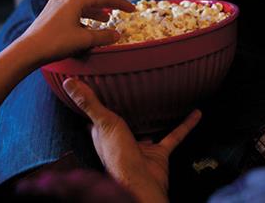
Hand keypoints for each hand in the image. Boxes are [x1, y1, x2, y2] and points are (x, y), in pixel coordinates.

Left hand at [14, 0, 134, 65]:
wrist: (27, 51)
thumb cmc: (55, 43)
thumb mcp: (84, 40)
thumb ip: (104, 36)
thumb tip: (117, 34)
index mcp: (74, 0)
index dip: (120, 3)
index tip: (131, 9)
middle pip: (90, 1)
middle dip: (105, 8)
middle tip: (118, 13)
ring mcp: (53, 6)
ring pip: (79, 8)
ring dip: (92, 14)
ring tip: (103, 21)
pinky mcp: (47, 15)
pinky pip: (69, 14)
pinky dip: (80, 19)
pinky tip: (83, 29)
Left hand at [63, 78, 200, 202]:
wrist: (141, 182)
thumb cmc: (119, 156)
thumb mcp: (103, 123)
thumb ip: (90, 103)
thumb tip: (69, 82)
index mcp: (104, 135)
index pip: (96, 117)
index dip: (95, 103)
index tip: (97, 85)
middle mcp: (121, 141)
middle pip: (123, 123)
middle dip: (126, 109)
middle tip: (133, 87)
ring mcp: (141, 148)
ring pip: (148, 130)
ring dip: (154, 119)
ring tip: (162, 99)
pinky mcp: (159, 154)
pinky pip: (174, 136)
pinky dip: (185, 125)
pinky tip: (196, 114)